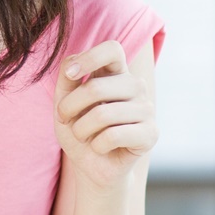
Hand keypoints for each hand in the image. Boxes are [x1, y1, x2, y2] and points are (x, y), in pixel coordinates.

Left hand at [53, 40, 156, 190]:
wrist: (91, 165)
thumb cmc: (79, 129)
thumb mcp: (64, 103)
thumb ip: (66, 81)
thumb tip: (72, 64)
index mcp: (116, 73)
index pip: (112, 49)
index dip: (89, 58)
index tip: (70, 75)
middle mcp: (135, 86)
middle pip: (96, 87)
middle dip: (69, 106)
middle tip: (65, 118)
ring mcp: (147, 109)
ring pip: (102, 114)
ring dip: (81, 129)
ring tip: (83, 135)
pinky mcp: (151, 133)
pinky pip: (113, 135)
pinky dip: (96, 145)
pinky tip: (100, 147)